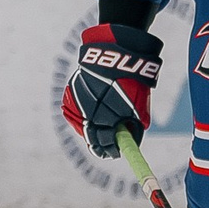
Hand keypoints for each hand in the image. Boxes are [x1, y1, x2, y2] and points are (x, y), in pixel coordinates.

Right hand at [61, 24, 163, 157]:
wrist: (114, 55)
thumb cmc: (130, 81)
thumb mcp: (138, 105)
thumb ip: (134, 124)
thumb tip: (130, 140)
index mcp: (107, 118)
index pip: (107, 143)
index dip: (111, 150)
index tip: (114, 153)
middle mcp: (89, 113)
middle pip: (91, 138)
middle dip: (100, 143)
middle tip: (107, 147)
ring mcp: (77, 104)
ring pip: (82, 126)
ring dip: (90, 129)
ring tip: (99, 130)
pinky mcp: (70, 94)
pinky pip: (75, 113)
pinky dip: (82, 116)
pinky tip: (90, 116)